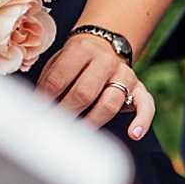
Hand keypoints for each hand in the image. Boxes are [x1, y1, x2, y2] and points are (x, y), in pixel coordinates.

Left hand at [35, 31, 152, 139]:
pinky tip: (133, 133)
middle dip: (66, 112)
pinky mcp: (139, 88)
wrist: (104, 49)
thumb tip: (38, 107)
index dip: (45, 98)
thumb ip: (51, 81)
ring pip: (110, 104)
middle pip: (84, 92)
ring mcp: (125, 75)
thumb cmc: (76, 64)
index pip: (59, 78)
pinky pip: (146, 106)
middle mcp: (106, 60)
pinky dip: (142, 121)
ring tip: (78, 131)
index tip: (39, 111)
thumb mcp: (59, 63)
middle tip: (55, 123)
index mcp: (82, 49)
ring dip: (92, 121)